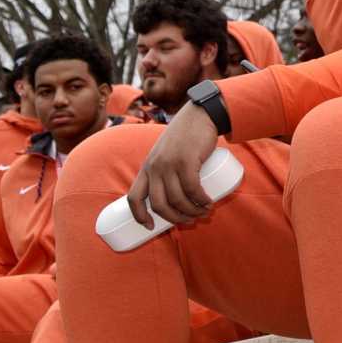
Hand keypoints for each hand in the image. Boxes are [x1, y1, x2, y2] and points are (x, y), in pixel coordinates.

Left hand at [127, 103, 221, 227]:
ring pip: (177, 199)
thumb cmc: (186, 138)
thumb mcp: (167, 154)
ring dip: (191, 212)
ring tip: (204, 212)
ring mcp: (170, 164)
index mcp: (147, 168)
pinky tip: (207, 203)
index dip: (139, 216)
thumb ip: (166, 169)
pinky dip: (200, 200)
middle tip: (190, 220)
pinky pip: (192, 188)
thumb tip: (176, 195)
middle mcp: (154, 168)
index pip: (133, 197)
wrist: (199, 116)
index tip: (151, 227)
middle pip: (158, 203)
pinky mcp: (187, 161)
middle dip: (174, 218)